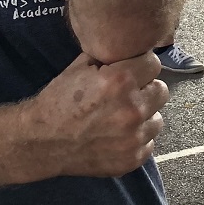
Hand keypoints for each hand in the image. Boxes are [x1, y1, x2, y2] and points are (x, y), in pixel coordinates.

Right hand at [39, 52, 169, 178]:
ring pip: (157, 119)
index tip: (131, 72)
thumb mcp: (79, 66)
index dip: (140, 66)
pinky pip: (148, 142)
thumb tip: (131, 45)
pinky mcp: (133, 158)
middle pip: (161, 91)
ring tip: (120, 118)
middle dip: (145, 90)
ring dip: (143, 117)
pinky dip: (136, 139)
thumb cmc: (59, 101)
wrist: (42, 142)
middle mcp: (132, 109)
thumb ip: (109, 56)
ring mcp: (134, 137)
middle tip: (126, 96)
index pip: (154, 64)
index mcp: (120, 81)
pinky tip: (116, 136)